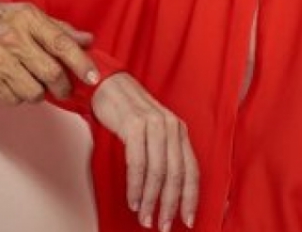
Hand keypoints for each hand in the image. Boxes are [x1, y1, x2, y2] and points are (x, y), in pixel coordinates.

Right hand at [0, 1, 97, 103]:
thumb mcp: (22, 13)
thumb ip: (56, 28)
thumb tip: (86, 40)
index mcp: (25, 18)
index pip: (61, 43)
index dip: (81, 63)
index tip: (93, 77)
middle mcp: (12, 39)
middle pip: (52, 73)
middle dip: (63, 85)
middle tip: (63, 87)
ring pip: (35, 92)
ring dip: (39, 91)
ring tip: (29, 79)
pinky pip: (15, 99)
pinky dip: (18, 95)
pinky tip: (10, 80)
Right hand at [91, 73, 198, 229]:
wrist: (109, 84)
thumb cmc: (129, 112)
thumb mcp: (153, 131)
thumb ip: (163, 154)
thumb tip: (168, 190)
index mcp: (179, 131)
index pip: (192, 170)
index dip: (191, 198)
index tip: (187, 220)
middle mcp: (171, 127)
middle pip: (176, 175)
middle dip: (170, 205)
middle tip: (163, 225)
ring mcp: (154, 124)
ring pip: (158, 172)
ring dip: (150, 200)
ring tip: (145, 217)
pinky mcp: (134, 124)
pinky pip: (138, 163)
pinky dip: (136, 186)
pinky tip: (133, 199)